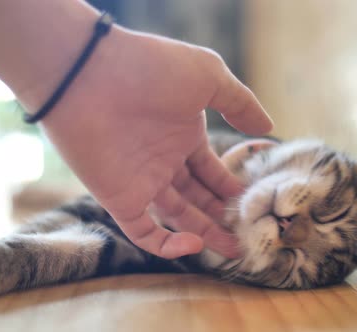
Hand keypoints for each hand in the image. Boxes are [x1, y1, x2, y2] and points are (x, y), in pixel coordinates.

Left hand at [20, 26, 272, 258]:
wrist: (89, 73)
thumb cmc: (151, 68)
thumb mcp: (208, 76)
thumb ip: (240, 102)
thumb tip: (267, 127)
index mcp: (183, 135)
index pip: (211, 171)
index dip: (231, 188)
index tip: (253, 203)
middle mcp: (163, 161)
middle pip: (197, 197)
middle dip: (222, 216)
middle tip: (247, 234)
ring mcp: (142, 181)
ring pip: (177, 217)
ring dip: (205, 234)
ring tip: (232, 250)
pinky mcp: (119, 198)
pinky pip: (143, 231)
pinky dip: (167, 244)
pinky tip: (195, 244)